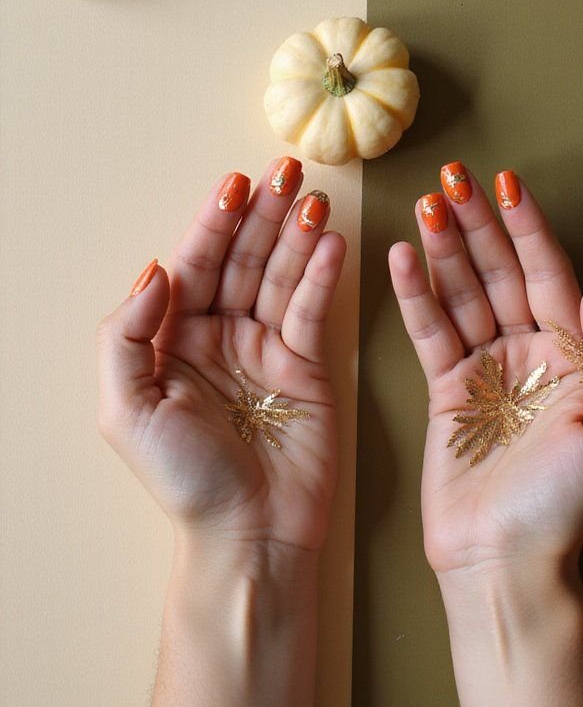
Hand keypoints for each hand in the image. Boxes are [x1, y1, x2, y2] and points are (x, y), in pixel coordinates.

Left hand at [97, 160, 344, 555]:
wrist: (250, 536)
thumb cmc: (184, 481)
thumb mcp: (126, 408)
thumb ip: (127, 333)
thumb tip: (155, 268)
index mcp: (172, 338)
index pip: (195, 263)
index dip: (214, 221)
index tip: (236, 183)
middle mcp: (219, 333)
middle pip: (243, 258)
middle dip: (263, 212)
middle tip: (287, 169)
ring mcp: (265, 346)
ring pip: (281, 274)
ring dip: (297, 233)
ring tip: (313, 197)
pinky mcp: (308, 364)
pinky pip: (313, 308)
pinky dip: (323, 275)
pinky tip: (331, 243)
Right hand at [389, 164, 582, 578]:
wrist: (501, 563)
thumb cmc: (564, 507)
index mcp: (575, 355)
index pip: (550, 274)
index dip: (528, 228)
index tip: (506, 184)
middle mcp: (531, 352)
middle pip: (501, 271)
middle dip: (478, 222)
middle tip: (451, 178)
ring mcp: (486, 368)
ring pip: (462, 291)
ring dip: (443, 247)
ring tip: (424, 206)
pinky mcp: (446, 388)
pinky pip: (429, 329)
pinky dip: (414, 293)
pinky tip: (400, 257)